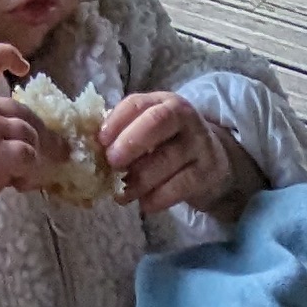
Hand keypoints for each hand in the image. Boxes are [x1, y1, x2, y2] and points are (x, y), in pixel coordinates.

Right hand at [0, 45, 54, 257]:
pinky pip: (30, 157)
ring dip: (32, 159)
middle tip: (38, 160)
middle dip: (39, 136)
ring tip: (18, 177)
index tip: (22, 66)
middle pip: (24, 111)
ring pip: (31, 135)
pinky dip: (30, 174)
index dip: (9, 56)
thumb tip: (30, 133)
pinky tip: (16, 185)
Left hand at [100, 90, 261, 219]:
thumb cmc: (169, 144)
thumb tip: (91, 149)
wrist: (214, 161)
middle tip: (111, 163)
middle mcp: (184, 117)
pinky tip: (144, 204)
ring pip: (167, 158)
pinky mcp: (207, 173)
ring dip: (139, 179)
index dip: (116, 121)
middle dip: (130, 142)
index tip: (99, 141)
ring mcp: (199, 144)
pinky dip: (158, 198)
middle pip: (157, 122)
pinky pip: (180, 186)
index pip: (136, 103)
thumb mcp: (150, 130)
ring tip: (121, 193)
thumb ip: (125, 133)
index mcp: (163, 102)